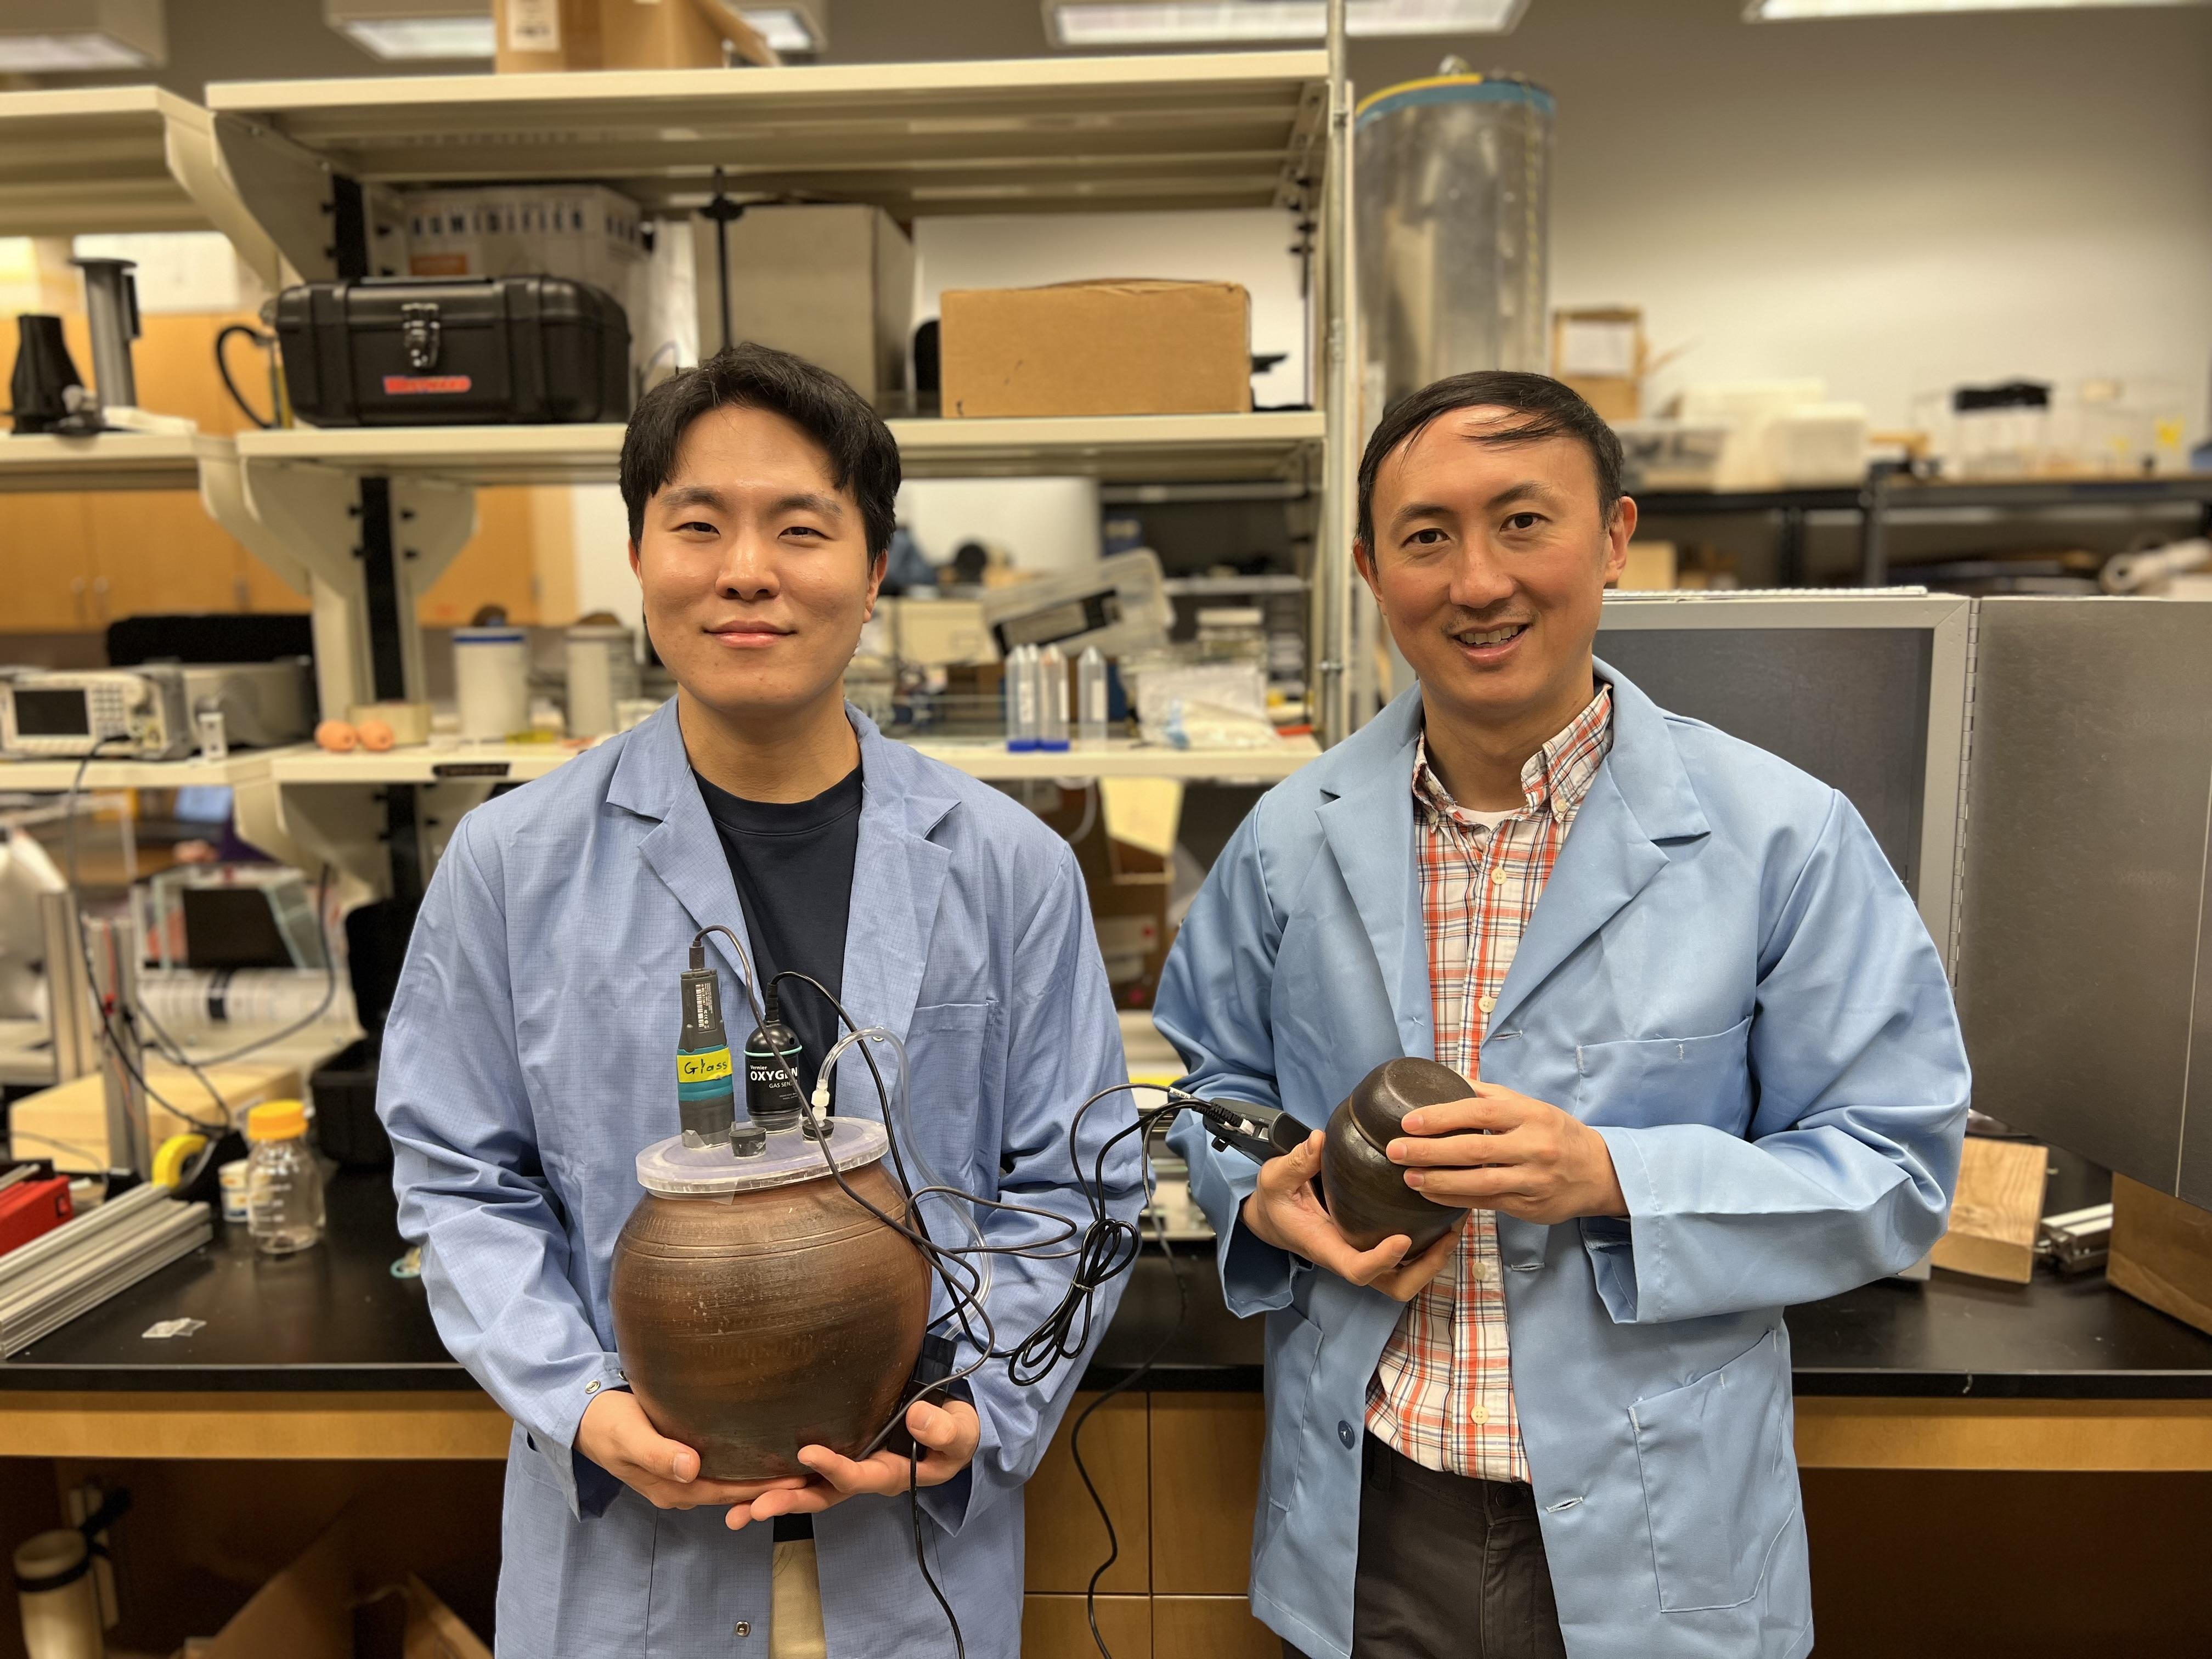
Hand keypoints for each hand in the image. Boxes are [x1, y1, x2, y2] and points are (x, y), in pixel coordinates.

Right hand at [574, 1389, 808, 1512]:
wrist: (583, 1417)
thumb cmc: (607, 1422)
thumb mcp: (630, 1435)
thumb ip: (658, 1453)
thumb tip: (690, 1468)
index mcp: (672, 1488)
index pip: (728, 1491)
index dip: (763, 1487)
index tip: (798, 1478)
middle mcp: (679, 1488)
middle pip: (732, 1491)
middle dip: (768, 1486)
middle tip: (809, 1473)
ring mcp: (677, 1478)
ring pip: (724, 1482)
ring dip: (755, 1478)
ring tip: (792, 1463)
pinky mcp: (676, 1463)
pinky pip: (714, 1470)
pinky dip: (737, 1465)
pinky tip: (755, 1451)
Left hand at [731, 1398, 981, 1532]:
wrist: (947, 1420)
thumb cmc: (953, 1429)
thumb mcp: (961, 1432)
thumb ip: (945, 1432)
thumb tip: (918, 1418)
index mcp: (890, 1475)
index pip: (858, 1476)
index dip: (834, 1468)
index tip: (806, 1453)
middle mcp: (862, 1477)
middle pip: (821, 1495)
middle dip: (788, 1502)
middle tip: (753, 1509)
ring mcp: (847, 1468)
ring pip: (806, 1490)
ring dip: (771, 1500)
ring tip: (734, 1513)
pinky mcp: (837, 1453)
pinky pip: (803, 1473)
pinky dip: (774, 1482)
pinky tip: (742, 1487)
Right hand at [1239, 1130, 1465, 1301]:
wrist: (1274, 1217)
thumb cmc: (1276, 1201)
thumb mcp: (1275, 1178)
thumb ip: (1296, 1162)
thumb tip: (1320, 1141)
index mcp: (1326, 1248)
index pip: (1357, 1270)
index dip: (1382, 1260)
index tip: (1404, 1238)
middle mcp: (1350, 1257)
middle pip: (1395, 1286)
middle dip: (1426, 1268)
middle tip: (1447, 1234)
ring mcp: (1365, 1254)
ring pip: (1407, 1277)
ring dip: (1435, 1258)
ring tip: (1455, 1224)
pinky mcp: (1374, 1245)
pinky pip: (1408, 1260)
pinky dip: (1430, 1246)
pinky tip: (1445, 1216)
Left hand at [1387, 1084, 1627, 1225]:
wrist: (1599, 1172)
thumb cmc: (1554, 1133)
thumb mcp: (1528, 1106)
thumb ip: (1488, 1095)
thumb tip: (1444, 1077)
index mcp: (1530, 1115)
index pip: (1479, 1112)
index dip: (1441, 1116)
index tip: (1408, 1121)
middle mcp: (1533, 1147)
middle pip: (1475, 1149)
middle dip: (1430, 1151)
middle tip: (1395, 1150)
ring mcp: (1533, 1180)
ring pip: (1479, 1183)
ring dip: (1439, 1182)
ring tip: (1409, 1177)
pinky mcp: (1530, 1206)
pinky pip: (1486, 1203)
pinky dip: (1456, 1200)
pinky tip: (1432, 1195)